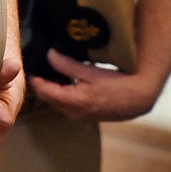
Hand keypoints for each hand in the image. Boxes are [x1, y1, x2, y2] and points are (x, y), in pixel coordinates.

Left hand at [28, 49, 160, 121]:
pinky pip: (68, 105)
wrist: (139, 99)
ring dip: (52, 90)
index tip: (31, 67)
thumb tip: (49, 55)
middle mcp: (74, 113)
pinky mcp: (87, 116)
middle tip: (38, 67)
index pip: (45, 92)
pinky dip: (62, 95)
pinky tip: (65, 82)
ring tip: (50, 72)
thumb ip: (67, 65)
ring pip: (58, 103)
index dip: (36, 80)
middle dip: (42, 85)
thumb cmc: (118, 85)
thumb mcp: (90, 72)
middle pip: (49, 99)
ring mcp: (81, 116)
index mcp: (74, 102)